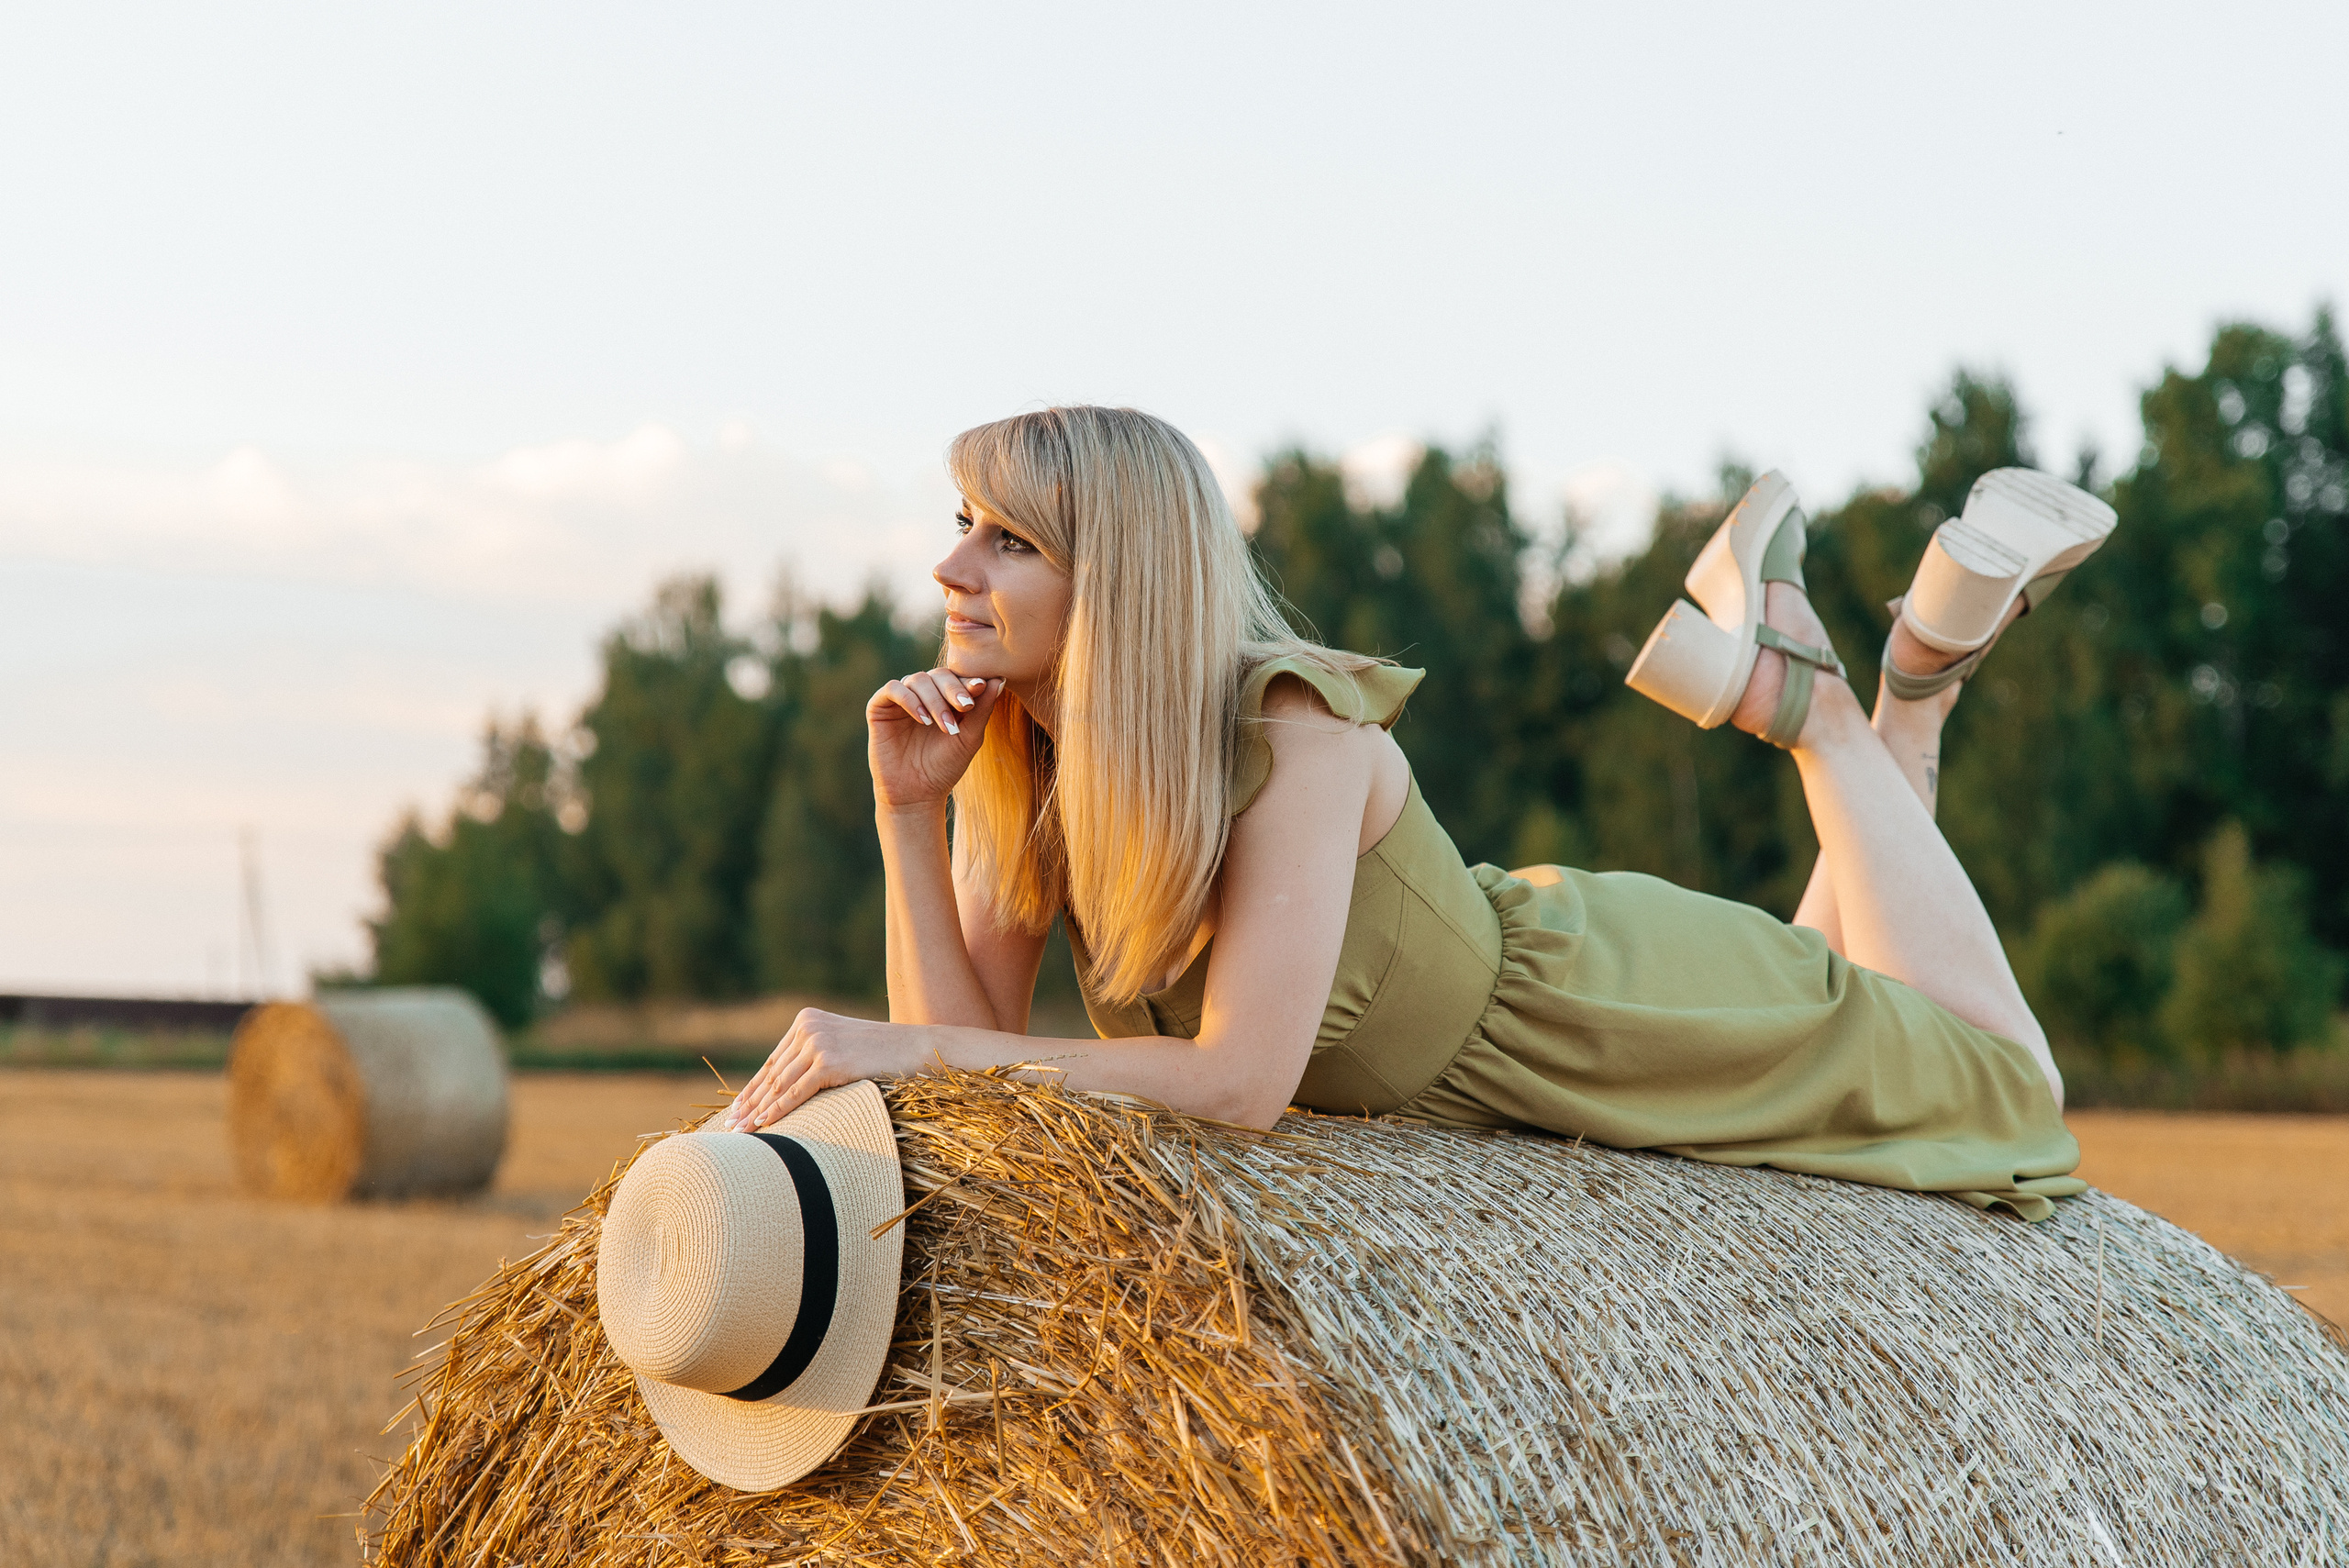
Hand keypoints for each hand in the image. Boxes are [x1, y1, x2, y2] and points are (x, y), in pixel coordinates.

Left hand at [720, 1009, 927, 1131]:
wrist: (917, 1049)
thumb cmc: (882, 1054)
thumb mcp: (841, 1047)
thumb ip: (813, 1057)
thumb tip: (783, 1088)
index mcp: (807, 1020)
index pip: (773, 1061)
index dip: (753, 1087)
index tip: (737, 1109)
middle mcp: (808, 1027)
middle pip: (772, 1073)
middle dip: (750, 1103)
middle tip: (731, 1126)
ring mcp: (819, 1043)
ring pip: (780, 1084)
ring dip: (758, 1111)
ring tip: (742, 1132)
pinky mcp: (831, 1061)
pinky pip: (797, 1092)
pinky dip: (779, 1110)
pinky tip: (765, 1125)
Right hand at [868, 668, 1004, 809]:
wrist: (916, 794)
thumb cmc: (945, 767)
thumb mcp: (969, 738)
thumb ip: (982, 709)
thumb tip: (998, 679)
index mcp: (945, 698)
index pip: (958, 677)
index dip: (968, 679)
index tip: (980, 688)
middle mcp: (923, 694)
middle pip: (939, 674)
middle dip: (953, 689)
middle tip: (965, 706)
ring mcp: (901, 699)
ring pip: (917, 679)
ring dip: (934, 699)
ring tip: (943, 725)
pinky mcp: (879, 707)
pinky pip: (893, 689)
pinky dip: (909, 699)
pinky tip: (922, 719)